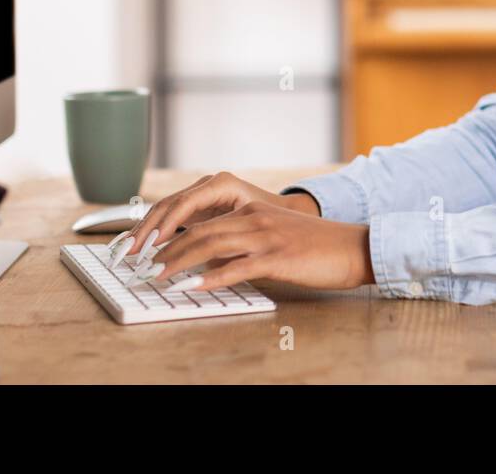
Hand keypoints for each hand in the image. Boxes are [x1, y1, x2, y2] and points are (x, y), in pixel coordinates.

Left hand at [134, 201, 372, 292]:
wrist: (352, 247)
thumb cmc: (315, 246)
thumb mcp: (272, 237)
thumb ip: (240, 243)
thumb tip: (208, 260)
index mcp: (251, 210)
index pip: (200, 218)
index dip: (170, 232)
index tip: (148, 249)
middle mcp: (254, 218)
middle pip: (199, 230)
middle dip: (165, 249)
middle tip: (143, 266)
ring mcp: (265, 236)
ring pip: (211, 245)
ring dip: (179, 262)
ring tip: (158, 277)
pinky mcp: (277, 257)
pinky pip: (237, 267)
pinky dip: (211, 277)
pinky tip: (194, 286)